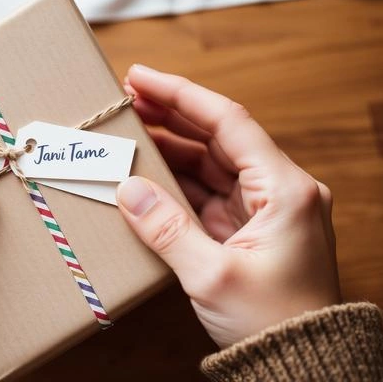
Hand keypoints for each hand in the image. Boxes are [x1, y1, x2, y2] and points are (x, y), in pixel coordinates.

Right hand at [116, 64, 340, 347]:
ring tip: (130, 133)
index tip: (141, 77)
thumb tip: (127, 189)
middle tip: (128, 98)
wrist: (303, 368)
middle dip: (171, 116)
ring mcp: (262, 211)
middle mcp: (278, 191)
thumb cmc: (273, 322)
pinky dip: (175, 185)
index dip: (180, 95)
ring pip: (210, 165)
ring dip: (170, 150)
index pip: (228, 122)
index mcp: (284, 189)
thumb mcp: (213, 275)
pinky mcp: (247, 231)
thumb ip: (166, 227)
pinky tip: (145, 176)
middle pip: (218, 138)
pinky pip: (206, 195)